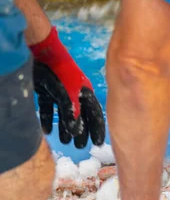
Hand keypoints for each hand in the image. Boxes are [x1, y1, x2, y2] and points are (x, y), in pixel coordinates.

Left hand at [30, 27, 104, 147]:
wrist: (42, 52)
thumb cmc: (59, 73)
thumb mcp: (67, 95)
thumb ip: (72, 113)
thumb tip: (76, 131)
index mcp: (86, 94)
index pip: (95, 114)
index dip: (97, 129)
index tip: (96, 143)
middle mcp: (76, 94)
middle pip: (81, 117)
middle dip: (81, 132)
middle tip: (79, 147)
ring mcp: (62, 93)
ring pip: (66, 114)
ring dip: (65, 128)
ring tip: (64, 142)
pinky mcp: (47, 91)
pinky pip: (50, 108)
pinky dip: (48, 119)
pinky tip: (47, 130)